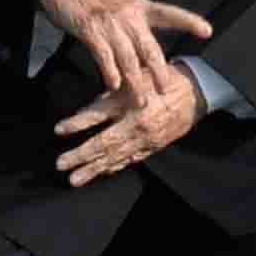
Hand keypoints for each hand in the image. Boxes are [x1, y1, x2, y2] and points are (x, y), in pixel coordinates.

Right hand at [37, 0, 214, 121]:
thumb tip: (150, 61)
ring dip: (135, 82)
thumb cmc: (96, 2)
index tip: (208, 31)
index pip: (170, 13)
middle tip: (166, 90)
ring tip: (141, 102)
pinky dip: (111, 72)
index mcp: (141, 7)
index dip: (189, 21)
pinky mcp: (91, 28)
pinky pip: (104, 55)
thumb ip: (137, 29)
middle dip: (159, 71)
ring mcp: (111, 21)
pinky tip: (114, 86)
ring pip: (128, 57)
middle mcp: (129, 13)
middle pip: (150, 47)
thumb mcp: (123, 7)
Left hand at [54, 72, 201, 184]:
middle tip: (61, 164)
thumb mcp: (135, 77)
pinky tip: (101, 172)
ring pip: (116, 157)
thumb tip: (86, 111)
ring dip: (94, 169)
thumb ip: (112, 94)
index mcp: (131, 103)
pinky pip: (130, 160)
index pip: (97, 116)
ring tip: (75, 179)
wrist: (196, 92)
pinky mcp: (153, 147)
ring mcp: (146, 139)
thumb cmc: (162, 79)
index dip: (77, 123)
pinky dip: (114, 166)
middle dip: (81, 155)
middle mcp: (137, 125)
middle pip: (104, 143)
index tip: (59, 130)